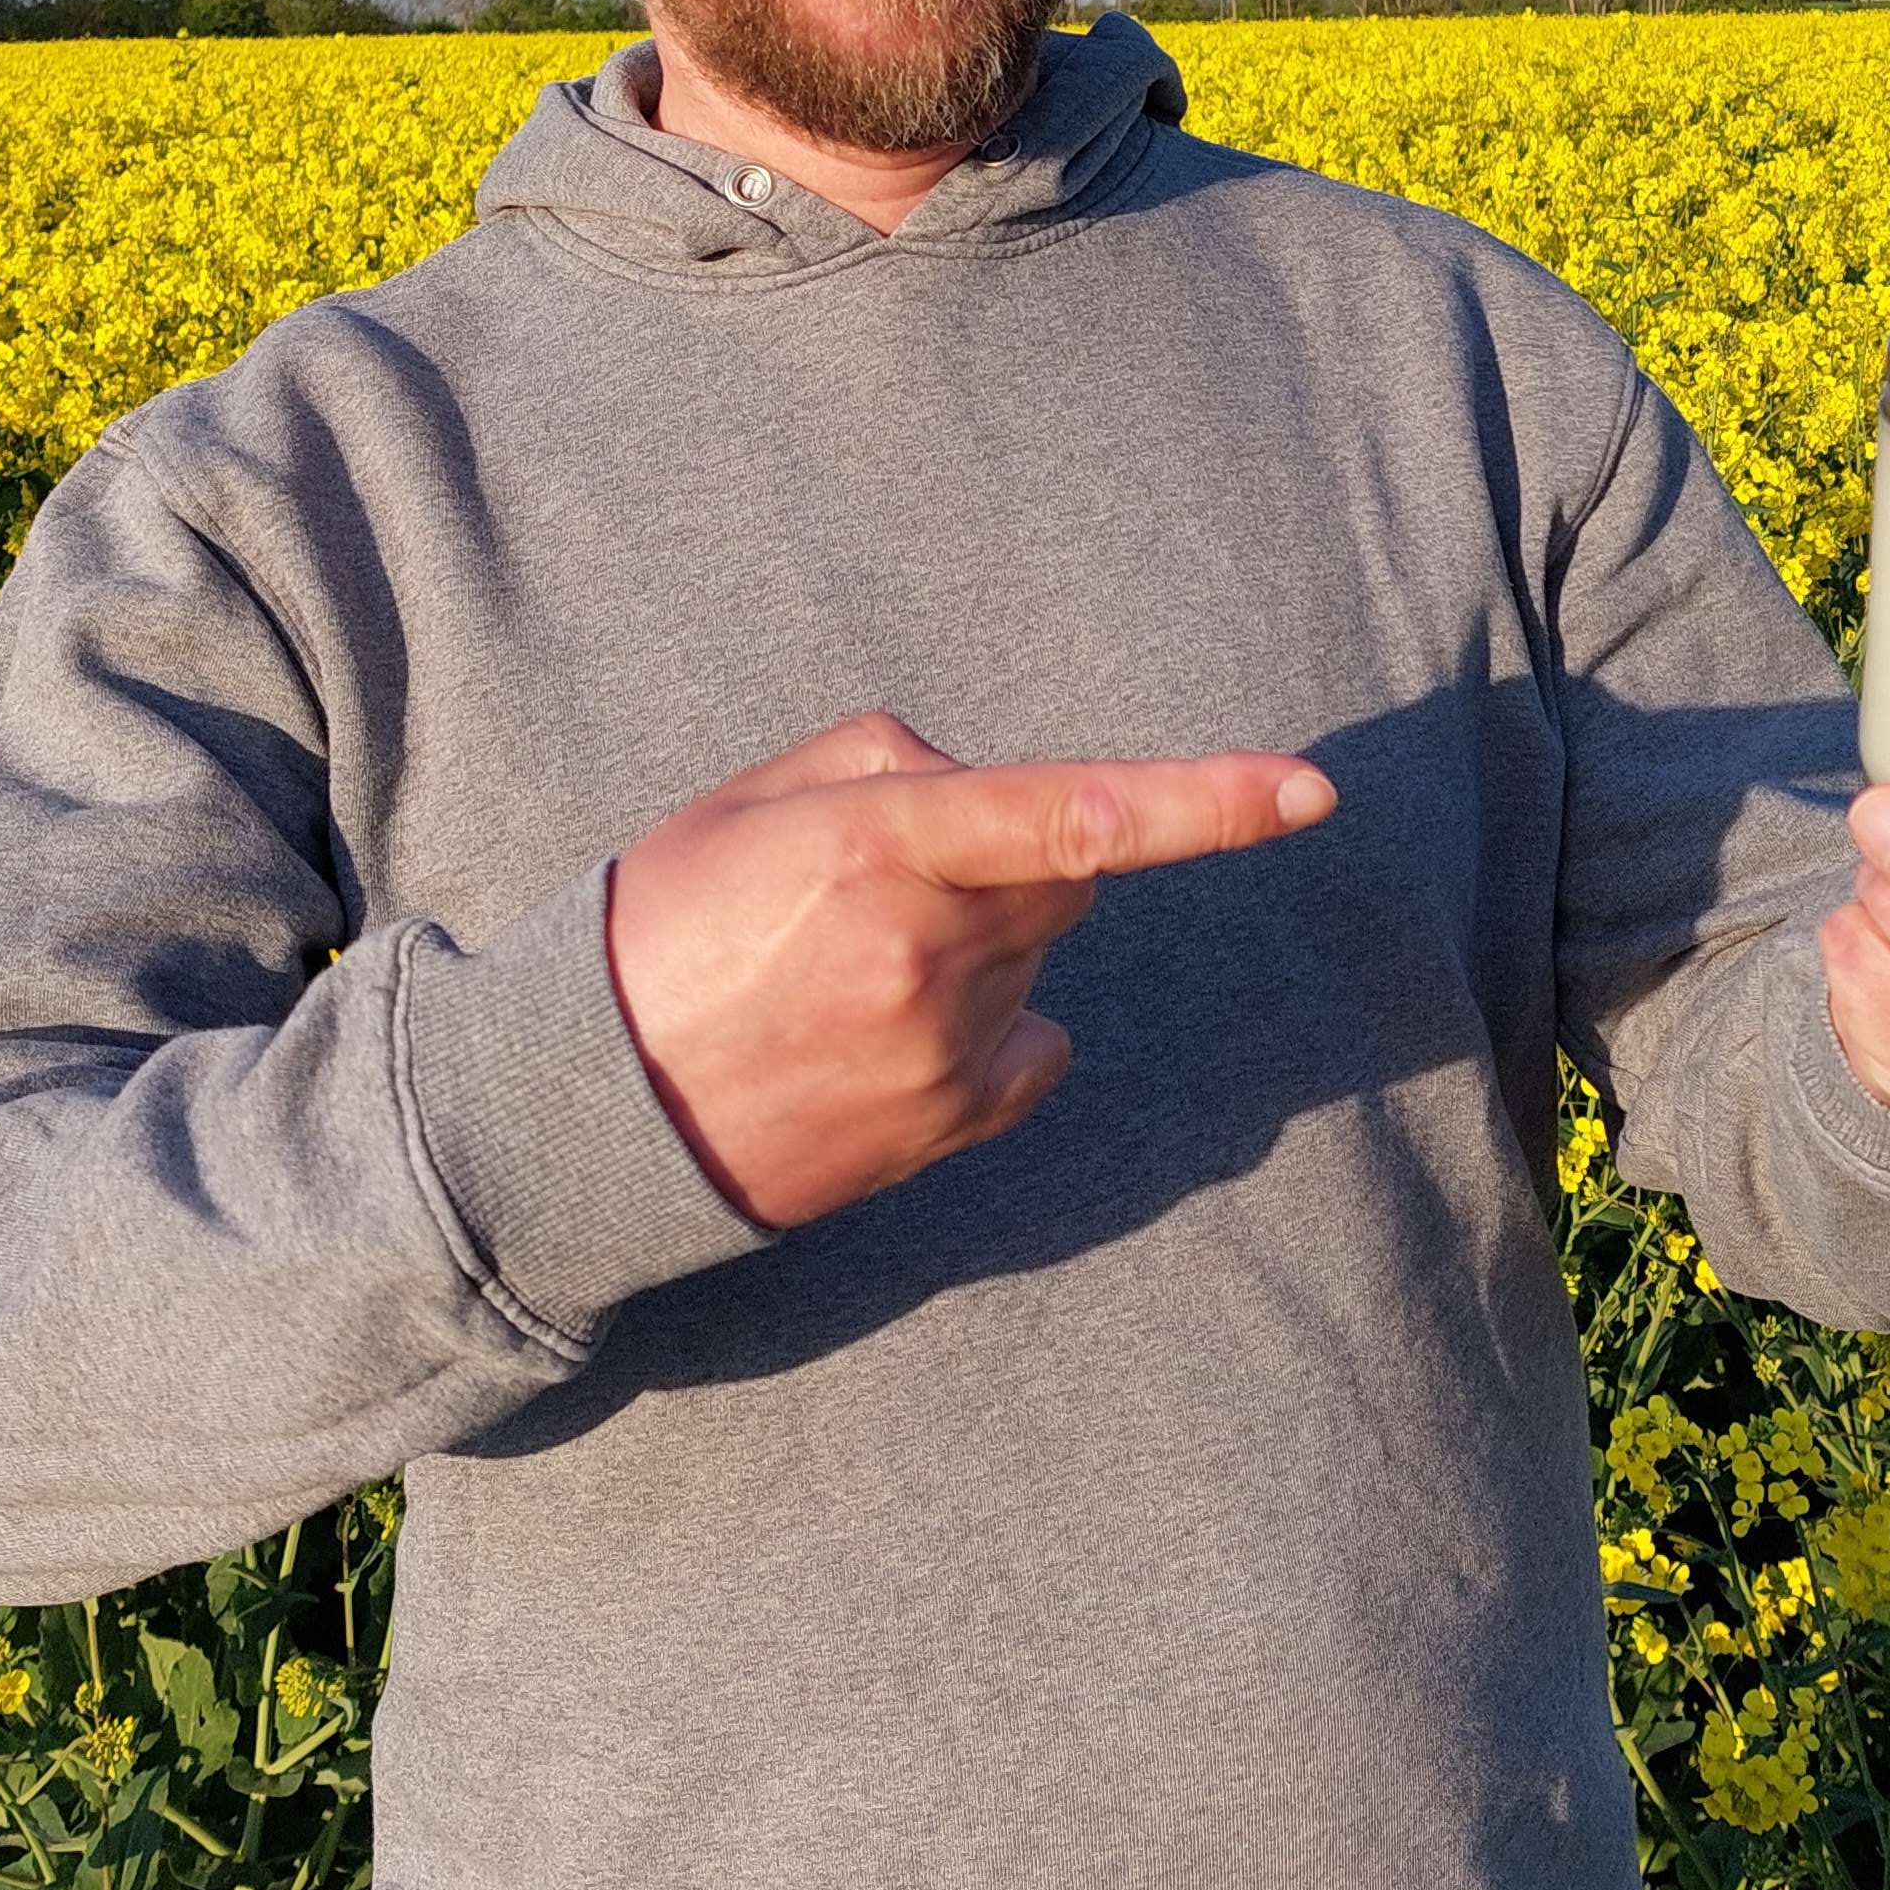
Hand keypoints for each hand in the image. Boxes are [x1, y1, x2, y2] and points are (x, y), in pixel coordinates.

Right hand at [604, 711, 1338, 1229]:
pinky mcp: (947, 1127)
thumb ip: (889, 762)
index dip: (1206, 800)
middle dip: (1014, 861)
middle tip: (885, 885)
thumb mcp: (753, 801)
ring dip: (983, 945)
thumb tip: (988, 789)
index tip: (1309, 790)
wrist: (580, 1112)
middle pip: (1068, 876)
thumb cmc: (664, 926)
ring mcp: (941, 1051)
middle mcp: (925, 951)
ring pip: (1040, 958)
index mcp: (878, 846)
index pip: (1076, 813)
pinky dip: (994, 1028)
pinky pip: (1036, 1047)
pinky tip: (885, 1036)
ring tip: (847, 972)